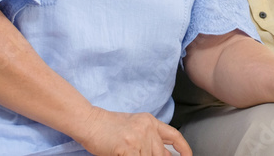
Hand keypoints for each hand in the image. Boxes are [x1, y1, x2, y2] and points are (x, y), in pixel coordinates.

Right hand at [77, 107, 191, 155]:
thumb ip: (150, 139)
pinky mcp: (128, 147)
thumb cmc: (108, 126)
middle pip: (160, 154)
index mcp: (150, 121)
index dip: (183, 148)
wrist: (90, 121)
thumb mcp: (134, 126)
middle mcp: (147, 128)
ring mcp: (138, 138)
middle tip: (138, 153)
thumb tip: (167, 154)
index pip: (173, 135)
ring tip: (126, 151)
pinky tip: (124, 155)